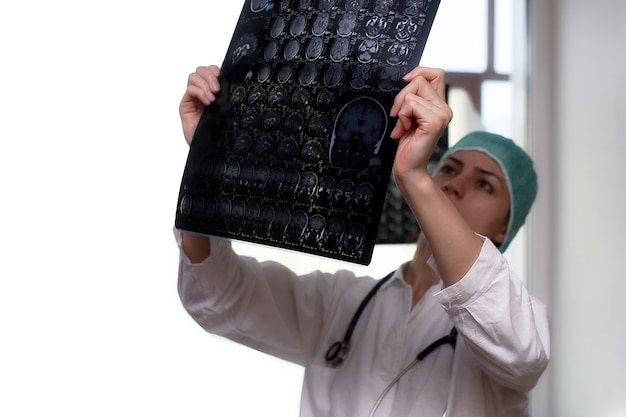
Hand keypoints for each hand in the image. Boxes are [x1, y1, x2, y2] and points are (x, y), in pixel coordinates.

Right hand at [179, 65, 220, 144]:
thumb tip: (231, 84)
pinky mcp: (186, 105)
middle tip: (216, 89)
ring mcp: (193, 98)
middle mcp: (203, 93)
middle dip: (209, 76)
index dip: (215, 72)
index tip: (222, 83)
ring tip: (211, 99)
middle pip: (201, 70)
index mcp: (215, 92)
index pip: (212, 71)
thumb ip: (226, 96)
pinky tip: (206, 102)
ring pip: (194, 77)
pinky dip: (198, 92)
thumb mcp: (228, 111)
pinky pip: (189, 90)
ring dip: (203, 85)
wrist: (210, 148)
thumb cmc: (218, 132)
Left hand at [389, 67, 451, 185]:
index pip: (436, 73)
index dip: (419, 72)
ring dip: (401, 109)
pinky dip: (402, 116)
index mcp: (440, 105)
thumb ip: (414, 97)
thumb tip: (410, 78)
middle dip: (402, 96)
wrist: (409, 167)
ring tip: (404, 126)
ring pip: (412, 92)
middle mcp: (444, 108)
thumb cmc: (408, 144)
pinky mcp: (434, 121)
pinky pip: (411, 104)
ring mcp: (442, 114)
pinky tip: (405, 130)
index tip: (406, 83)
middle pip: (420, 80)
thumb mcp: (409, 115)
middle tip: (399, 116)